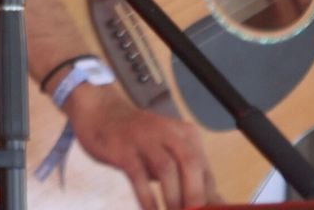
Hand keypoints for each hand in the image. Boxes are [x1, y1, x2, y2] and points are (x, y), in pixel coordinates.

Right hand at [66, 84, 218, 209]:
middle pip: (190, 164)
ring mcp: (143, 138)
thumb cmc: (138, 139)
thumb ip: (187, 175)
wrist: (99, 112)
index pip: (205, 169)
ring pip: (166, 168)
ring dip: (173, 198)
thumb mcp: (167, 152)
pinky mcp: (122, 148)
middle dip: (195, 195)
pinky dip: (147, 198)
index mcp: (184, 134)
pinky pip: (138, 176)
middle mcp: (167, 132)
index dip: (210, 196)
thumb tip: (213, 204)